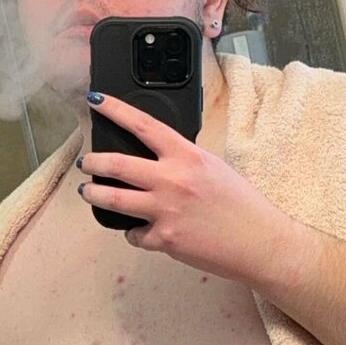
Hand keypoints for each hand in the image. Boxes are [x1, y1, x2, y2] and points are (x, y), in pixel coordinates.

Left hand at [77, 91, 289, 284]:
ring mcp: (165, 210)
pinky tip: (140, 231)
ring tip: (88, 192)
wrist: (259, 243)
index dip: (115, 110)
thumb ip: (183, 161)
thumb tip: (156, 161)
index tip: (95, 101)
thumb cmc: (241, 204)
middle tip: (86, 163)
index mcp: (187, 156)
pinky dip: (134, 233)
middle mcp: (172, 179)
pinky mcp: (164, 239)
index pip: (143, 125)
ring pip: (113, 199)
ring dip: (94, 194)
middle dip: (93, 162)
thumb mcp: (212, 167)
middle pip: (116, 164)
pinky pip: (134, 234)